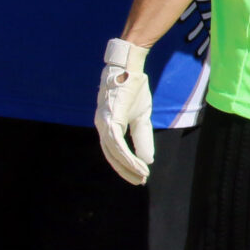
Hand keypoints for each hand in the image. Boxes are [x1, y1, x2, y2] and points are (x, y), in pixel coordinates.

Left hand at [95, 38, 154, 185]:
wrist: (130, 68)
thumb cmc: (134, 90)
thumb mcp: (141, 117)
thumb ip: (142, 138)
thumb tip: (148, 160)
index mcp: (107, 126)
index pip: (114, 152)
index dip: (125, 165)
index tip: (139, 176)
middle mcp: (101, 127)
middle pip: (112, 156)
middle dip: (125, 170)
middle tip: (139, 181)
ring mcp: (104, 123)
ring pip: (114, 153)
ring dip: (128, 166)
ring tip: (142, 175)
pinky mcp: (110, 120)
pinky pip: (118, 144)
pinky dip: (128, 157)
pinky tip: (139, 164)